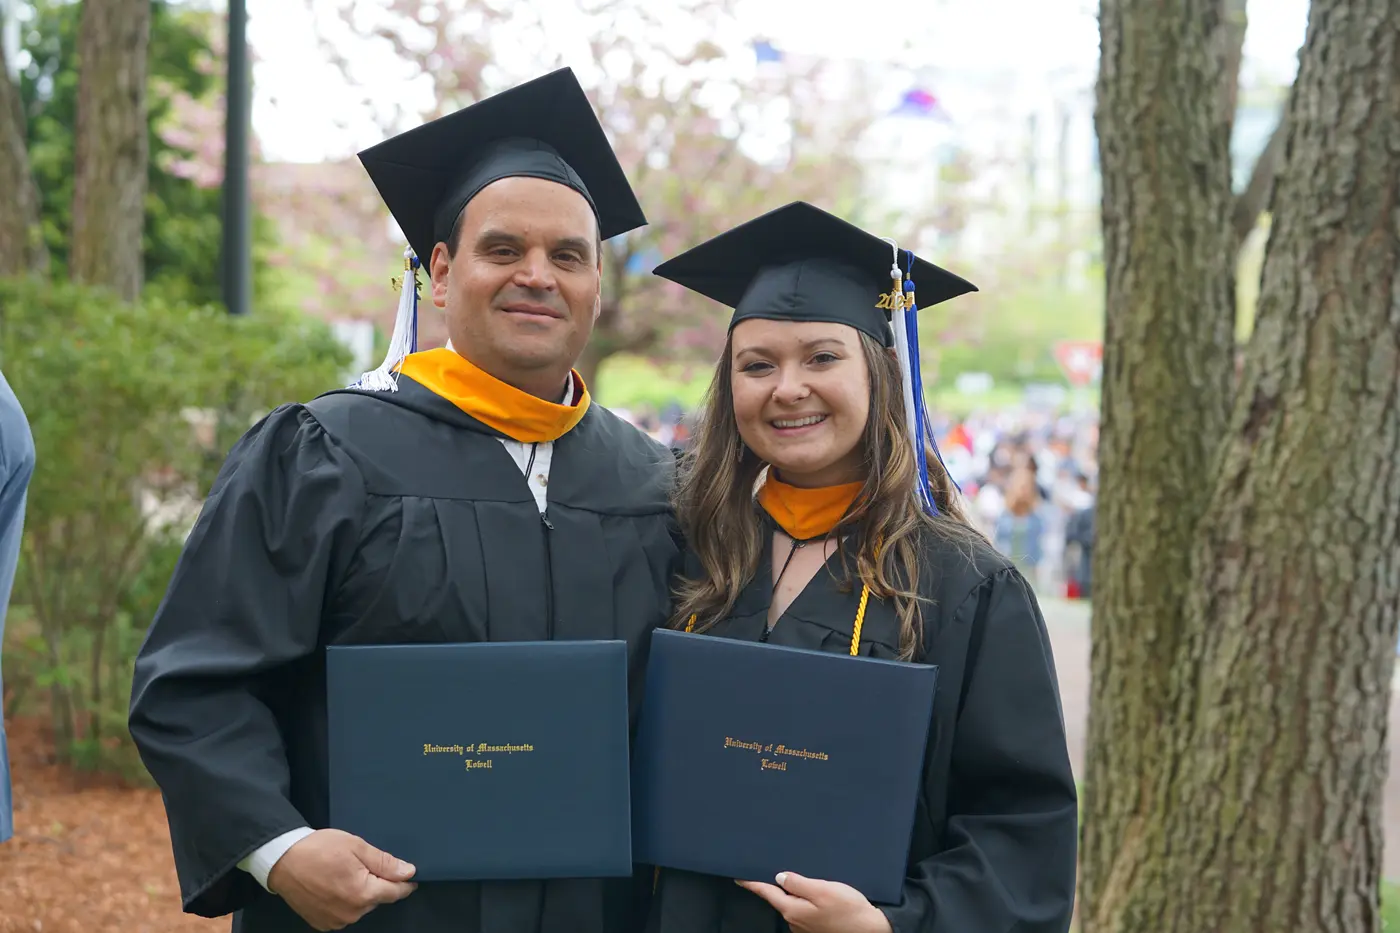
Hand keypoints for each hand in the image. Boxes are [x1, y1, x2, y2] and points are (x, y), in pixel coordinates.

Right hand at [267, 828, 417, 930]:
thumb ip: (384, 862)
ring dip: (360, 893)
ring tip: (343, 873)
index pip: (395, 892)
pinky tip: (333, 886)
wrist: (282, 860)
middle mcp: (351, 913)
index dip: (404, 883)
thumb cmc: (319, 849)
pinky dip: (344, 901)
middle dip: (376, 883)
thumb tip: (408, 872)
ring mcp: (336, 921)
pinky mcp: (322, 923)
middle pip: (377, 899)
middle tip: (362, 864)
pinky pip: (344, 913)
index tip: (410, 876)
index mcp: (362, 894)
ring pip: (361, 907)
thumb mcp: (356, 846)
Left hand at [737, 872, 891, 932]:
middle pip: (781, 898)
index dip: (753, 884)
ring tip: (813, 883)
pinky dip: (809, 902)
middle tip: (789, 872)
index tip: (739, 878)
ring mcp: (805, 928)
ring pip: (795, 905)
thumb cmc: (849, 910)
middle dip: (782, 886)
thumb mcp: (823, 890)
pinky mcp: (816, 930)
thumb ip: (798, 883)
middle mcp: (794, 921)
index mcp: (792, 910)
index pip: (767, 893)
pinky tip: (822, 897)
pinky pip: (806, 911)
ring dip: (799, 894)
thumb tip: (780, 877)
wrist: (871, 931)